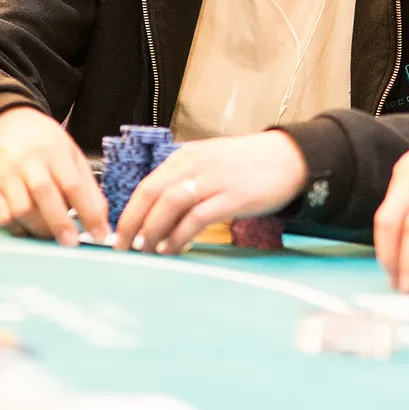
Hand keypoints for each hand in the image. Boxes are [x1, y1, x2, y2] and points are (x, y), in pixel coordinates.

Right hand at [0, 106, 106, 246]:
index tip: (100, 234)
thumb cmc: (47, 147)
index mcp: (55, 152)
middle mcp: (29, 162)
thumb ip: (88, 187)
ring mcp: (7, 176)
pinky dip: (19, 230)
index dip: (89, 212)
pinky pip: (3, 218)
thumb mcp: (73, 157)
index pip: (74, 184)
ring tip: (53, 235)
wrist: (8, 127)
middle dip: (60, 224)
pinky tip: (32, 230)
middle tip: (72, 244)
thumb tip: (102, 221)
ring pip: (21, 210)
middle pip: (44, 195)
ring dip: (40, 229)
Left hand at [115, 131, 305, 254]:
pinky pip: (197, 218)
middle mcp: (196, 164)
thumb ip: (185, 180)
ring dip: (152, 232)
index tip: (118, 234)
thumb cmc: (248, 165)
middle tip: (122, 249)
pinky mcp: (233, 197)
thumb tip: (158, 214)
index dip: (129, 212)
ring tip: (145, 252)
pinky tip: (173, 249)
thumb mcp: (210, 163)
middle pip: (152, 194)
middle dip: (132, 224)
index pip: (147, 185)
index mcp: (187, 156)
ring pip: (170, 205)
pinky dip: (179, 236)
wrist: (290, 158)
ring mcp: (214, 180)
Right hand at [374, 105, 408, 291]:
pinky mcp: (402, 166)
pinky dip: (393, 230)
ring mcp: (408, 165)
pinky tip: (404, 248)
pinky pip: (390, 203)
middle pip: (390, 221)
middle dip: (390, 258)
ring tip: (402, 272)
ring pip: (385, 214)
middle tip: (399, 285)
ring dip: (388, 246)